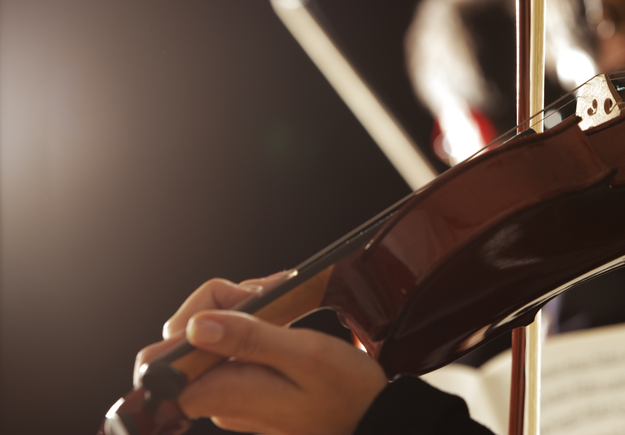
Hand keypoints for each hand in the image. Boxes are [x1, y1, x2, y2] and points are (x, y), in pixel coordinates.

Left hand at [135, 274, 387, 434]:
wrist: (370, 418)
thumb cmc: (346, 391)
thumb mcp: (306, 355)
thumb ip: (250, 340)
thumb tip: (195, 328)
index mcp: (224, 393)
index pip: (165, 355)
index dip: (197, 313)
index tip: (242, 303)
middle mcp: (218, 398)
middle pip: (186, 339)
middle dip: (223, 303)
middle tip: (269, 295)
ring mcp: (230, 394)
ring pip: (210, 337)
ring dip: (243, 309)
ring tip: (282, 298)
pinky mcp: (244, 388)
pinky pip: (231, 348)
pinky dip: (253, 323)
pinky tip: (281, 316)